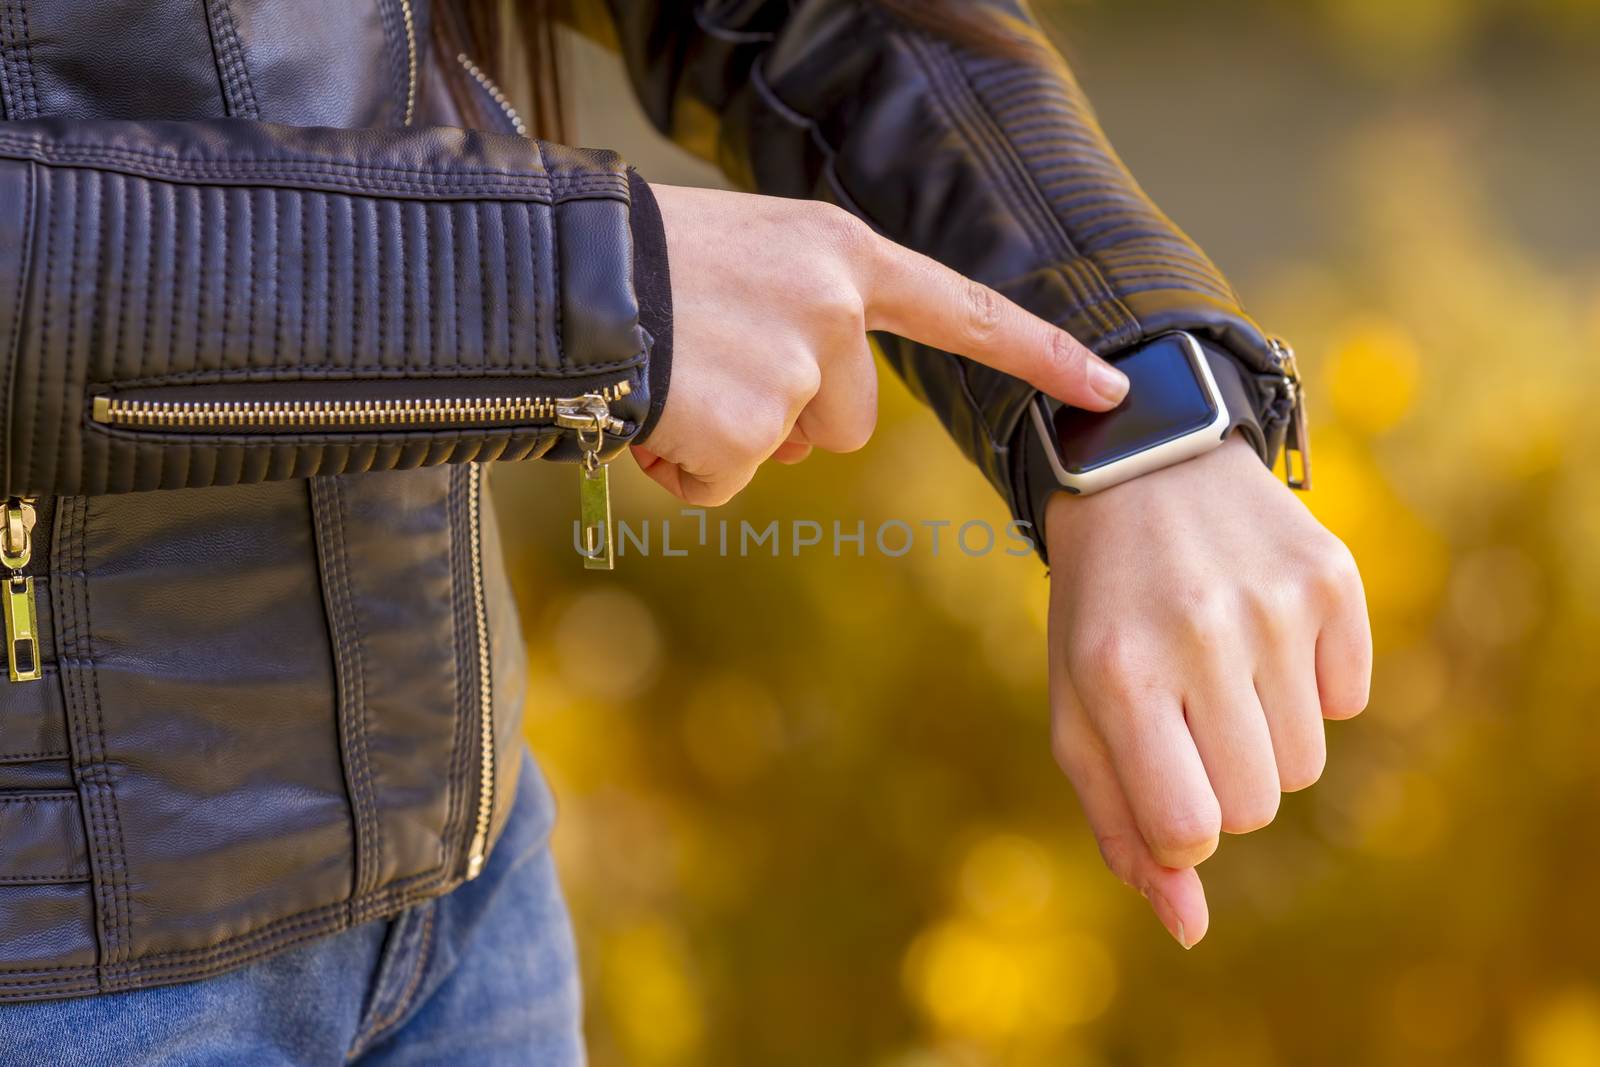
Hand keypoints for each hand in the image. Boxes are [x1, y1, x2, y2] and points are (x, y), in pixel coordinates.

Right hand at [632, 184, 1130, 503]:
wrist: (554, 270)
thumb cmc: (644, 261)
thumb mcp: (752, 256)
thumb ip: (811, 316)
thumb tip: (817, 427)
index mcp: (842, 254)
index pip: (961, 309)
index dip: (1038, 353)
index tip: (1111, 390)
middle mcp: (834, 309)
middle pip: (844, 421)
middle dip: (783, 419)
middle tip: (704, 366)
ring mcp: (795, 371)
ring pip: (783, 454)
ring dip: (725, 438)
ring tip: (666, 377)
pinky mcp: (749, 430)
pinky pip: (721, 484)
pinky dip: (680, 464)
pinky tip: (645, 409)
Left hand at [1045, 437, 1370, 947]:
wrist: (1142, 466)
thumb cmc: (1101, 612)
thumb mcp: (1079, 712)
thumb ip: (1121, 828)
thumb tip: (1188, 929)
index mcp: (1119, 676)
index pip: (1192, 831)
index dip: (1183, 827)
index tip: (1166, 778)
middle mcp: (1199, 635)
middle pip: (1256, 806)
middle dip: (1220, 781)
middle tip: (1185, 708)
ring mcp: (1273, 603)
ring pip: (1306, 763)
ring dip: (1264, 734)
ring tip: (1220, 663)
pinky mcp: (1332, 575)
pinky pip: (1351, 698)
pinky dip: (1314, 684)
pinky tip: (1263, 629)